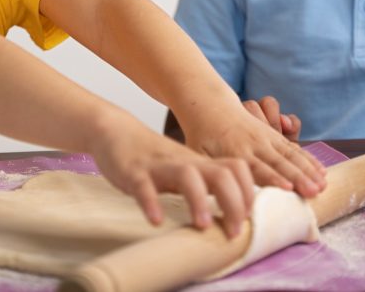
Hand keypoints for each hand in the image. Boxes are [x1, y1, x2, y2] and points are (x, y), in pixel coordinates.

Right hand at [89, 123, 254, 237]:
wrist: (116, 131)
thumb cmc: (154, 156)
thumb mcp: (185, 168)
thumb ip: (205, 185)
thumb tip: (232, 216)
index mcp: (199, 163)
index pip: (237, 170)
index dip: (248, 194)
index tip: (248, 221)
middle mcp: (185, 162)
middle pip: (222, 174)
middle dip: (234, 203)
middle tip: (233, 232)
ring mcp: (159, 166)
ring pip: (187, 176)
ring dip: (200, 200)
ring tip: (203, 225)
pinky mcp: (134, 172)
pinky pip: (144, 187)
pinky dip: (151, 203)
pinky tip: (156, 220)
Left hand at [180, 104, 326, 199]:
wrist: (209, 105)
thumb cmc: (201, 136)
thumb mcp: (199, 154)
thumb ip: (211, 173)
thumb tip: (218, 197)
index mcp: (235, 151)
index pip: (257, 168)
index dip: (273, 179)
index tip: (288, 190)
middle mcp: (254, 144)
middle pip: (279, 163)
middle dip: (298, 178)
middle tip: (314, 191)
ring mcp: (265, 138)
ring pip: (291, 155)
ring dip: (308, 170)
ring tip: (323, 184)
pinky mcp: (272, 134)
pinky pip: (293, 147)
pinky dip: (309, 160)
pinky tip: (322, 171)